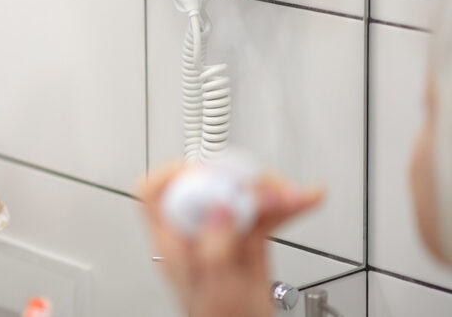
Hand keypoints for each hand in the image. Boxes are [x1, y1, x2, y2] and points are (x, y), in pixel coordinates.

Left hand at [139, 162, 323, 316]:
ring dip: (272, 191)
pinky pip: (266, 212)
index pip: (155, 193)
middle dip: (242, 181)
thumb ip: (215, 247)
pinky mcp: (248, 234)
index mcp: (173, 240)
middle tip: (268, 191)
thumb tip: (220, 207)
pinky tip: (305, 200)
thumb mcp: (216, 287)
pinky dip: (287, 205)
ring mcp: (223, 230)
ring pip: (242, 195)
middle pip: (208, 186)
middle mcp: (195, 230)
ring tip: (297, 196)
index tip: (211, 175)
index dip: (176, 173)